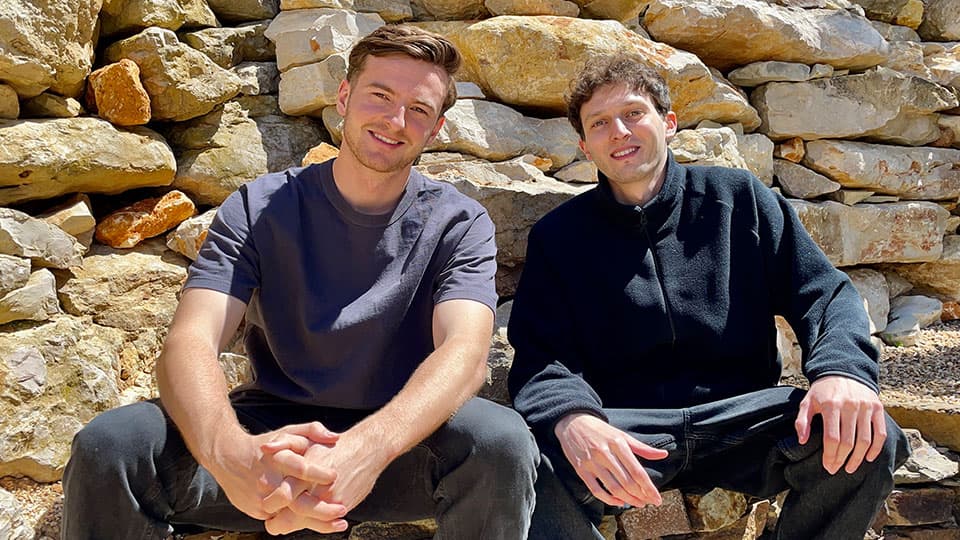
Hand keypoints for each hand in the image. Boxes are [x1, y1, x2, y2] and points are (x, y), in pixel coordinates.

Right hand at [204, 422, 341, 522]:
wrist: (227, 457)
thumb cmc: (264, 445)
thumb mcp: (288, 432)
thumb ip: (312, 430)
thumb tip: (335, 438)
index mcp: (277, 458)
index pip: (300, 467)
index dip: (319, 473)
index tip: (336, 476)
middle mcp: (268, 480)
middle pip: (296, 500)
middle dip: (322, 509)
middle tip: (342, 510)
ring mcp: (261, 498)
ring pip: (289, 516)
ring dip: (313, 521)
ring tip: (336, 522)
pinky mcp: (256, 510)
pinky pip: (280, 521)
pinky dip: (298, 522)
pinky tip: (317, 522)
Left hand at [260, 428, 391, 533]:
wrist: (367, 448)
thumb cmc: (336, 445)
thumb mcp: (308, 438)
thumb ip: (285, 442)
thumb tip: (266, 447)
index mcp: (306, 470)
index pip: (283, 494)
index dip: (272, 503)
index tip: (267, 507)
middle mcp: (318, 487)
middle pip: (293, 514)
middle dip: (280, 522)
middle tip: (273, 524)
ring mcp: (331, 499)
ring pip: (308, 520)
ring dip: (295, 525)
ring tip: (284, 526)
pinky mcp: (344, 505)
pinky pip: (325, 522)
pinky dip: (316, 525)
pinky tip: (308, 521)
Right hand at [554, 413, 667, 507]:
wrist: (572, 423)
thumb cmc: (599, 430)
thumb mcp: (622, 435)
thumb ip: (642, 447)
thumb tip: (663, 455)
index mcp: (618, 444)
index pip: (637, 471)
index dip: (649, 487)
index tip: (656, 498)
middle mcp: (605, 453)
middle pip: (627, 482)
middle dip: (641, 496)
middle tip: (648, 502)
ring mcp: (592, 463)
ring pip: (613, 488)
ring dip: (628, 499)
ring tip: (637, 503)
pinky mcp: (581, 470)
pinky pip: (596, 490)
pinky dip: (608, 499)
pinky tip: (618, 502)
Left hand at [795, 376, 887, 474]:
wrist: (843, 371)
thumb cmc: (823, 391)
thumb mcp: (807, 402)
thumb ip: (802, 421)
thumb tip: (802, 441)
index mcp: (831, 405)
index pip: (832, 438)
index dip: (830, 455)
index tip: (827, 466)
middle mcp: (850, 406)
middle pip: (848, 442)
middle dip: (841, 460)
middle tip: (836, 469)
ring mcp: (866, 407)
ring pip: (865, 440)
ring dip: (858, 458)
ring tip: (850, 468)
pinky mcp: (878, 408)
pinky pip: (880, 433)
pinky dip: (876, 448)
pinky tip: (868, 458)